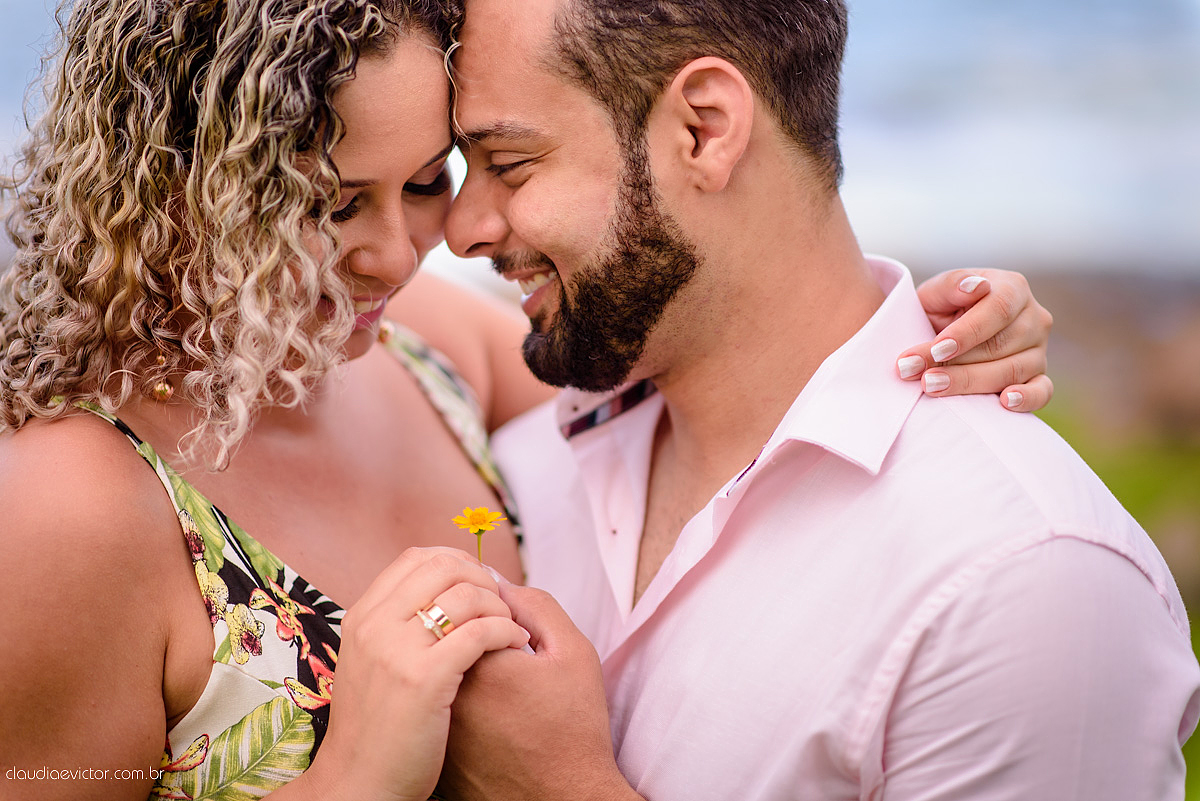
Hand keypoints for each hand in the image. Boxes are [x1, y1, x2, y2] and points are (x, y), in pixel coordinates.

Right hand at [300, 547, 529, 800]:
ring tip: (512, 629)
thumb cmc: (377, 727)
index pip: (416, 558)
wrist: (357, 783)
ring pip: (466, 596)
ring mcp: (397, 651)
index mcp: (363, 616)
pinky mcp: (424, 680)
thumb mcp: (371, 661)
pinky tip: (516, 645)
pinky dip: (506, 632)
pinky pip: (480, 633)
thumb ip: (395, 625)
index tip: (480, 583)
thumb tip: (437, 592)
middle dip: (483, 579)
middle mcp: (376, 626)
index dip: (457, 561)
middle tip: (502, 604)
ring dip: (500, 607)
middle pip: (444, 567)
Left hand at [437, 585, 640, 800]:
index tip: (518, 638)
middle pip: (446, 634)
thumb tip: (496, 584)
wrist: (563, 799)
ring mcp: (435, 723)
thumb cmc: (574, 728)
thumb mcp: (572, 652)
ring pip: (437, 668)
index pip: (465, 605)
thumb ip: (535, 604)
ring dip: (460, 663)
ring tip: (502, 693)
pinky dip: (455, 698)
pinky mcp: (433, 747)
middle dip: (472, 633)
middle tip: (511, 666)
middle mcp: (447, 690)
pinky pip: (435, 702)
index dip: (494, 613)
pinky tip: (489, 717)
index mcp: (481, 661)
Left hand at [898, 269, 1053, 411]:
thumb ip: (952, 284)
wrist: (941, 334)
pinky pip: (1042, 391)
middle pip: (1001, 345)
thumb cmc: (940, 309)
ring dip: (970, 383)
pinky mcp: (1037, 377)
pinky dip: (1027, 399)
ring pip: (1012, 370)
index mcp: (1012, 288)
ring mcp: (1038, 350)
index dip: (968, 332)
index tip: (938, 349)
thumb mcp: (936, 292)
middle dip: (955, 363)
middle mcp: (1034, 318)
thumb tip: (975, 286)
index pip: (998, 309)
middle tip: (919, 374)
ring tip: (932, 387)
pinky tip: (1005, 402)